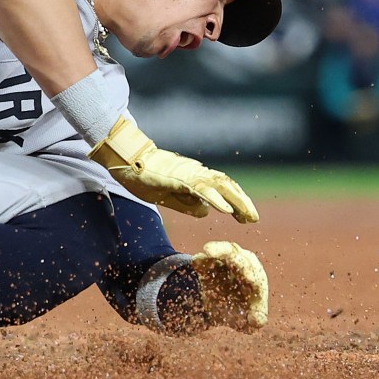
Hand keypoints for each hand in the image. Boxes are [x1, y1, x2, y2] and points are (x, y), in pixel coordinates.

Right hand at [88, 116, 258, 222]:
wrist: (125, 159)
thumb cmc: (141, 176)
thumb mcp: (165, 195)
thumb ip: (185, 204)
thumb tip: (206, 212)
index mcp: (192, 177)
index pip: (220, 187)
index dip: (236, 200)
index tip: (247, 217)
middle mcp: (194, 172)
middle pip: (225, 186)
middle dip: (242, 202)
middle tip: (253, 219)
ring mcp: (187, 173)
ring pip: (218, 186)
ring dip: (236, 201)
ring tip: (248, 216)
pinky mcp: (177, 177)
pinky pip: (200, 189)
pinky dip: (215, 199)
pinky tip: (225, 209)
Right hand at [192, 241, 268, 331]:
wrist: (221, 308)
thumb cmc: (242, 312)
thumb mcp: (250, 321)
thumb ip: (256, 320)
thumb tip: (256, 321)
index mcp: (257, 279)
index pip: (256, 275)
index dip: (253, 277)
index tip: (249, 279)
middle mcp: (243, 265)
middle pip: (241, 258)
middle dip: (235, 259)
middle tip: (232, 260)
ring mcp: (226, 262)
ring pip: (225, 250)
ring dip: (217, 250)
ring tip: (207, 251)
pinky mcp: (208, 263)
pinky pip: (204, 259)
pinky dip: (201, 260)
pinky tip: (197, 262)